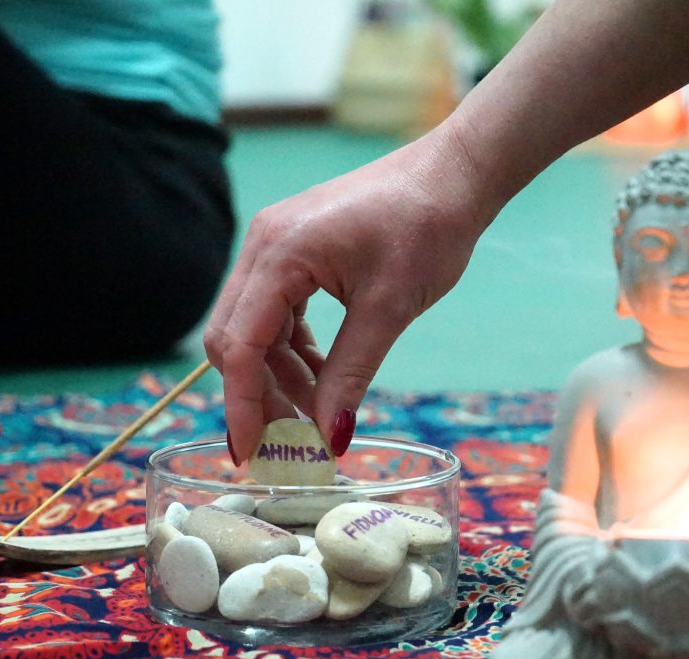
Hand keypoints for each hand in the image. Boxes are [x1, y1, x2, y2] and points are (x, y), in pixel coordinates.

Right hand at [204, 123, 481, 462]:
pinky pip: (277, 312)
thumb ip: (350, 374)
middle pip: (234, 338)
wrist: (454, 175)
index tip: (251, 453)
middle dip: (256, 393)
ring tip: (316, 411)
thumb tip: (329, 437)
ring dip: (278, 375)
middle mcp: (264, 246)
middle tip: (289, 439)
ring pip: (255, 329)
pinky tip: (321, 375)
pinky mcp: (295, 252)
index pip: (239, 345)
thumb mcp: (388, 309)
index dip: (242, 405)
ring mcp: (276, 246)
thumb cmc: (428, 228)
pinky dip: (294, 350)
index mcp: (279, 253)